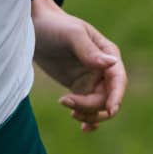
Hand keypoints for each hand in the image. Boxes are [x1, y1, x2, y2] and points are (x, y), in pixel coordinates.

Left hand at [32, 0, 125, 132]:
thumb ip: (89, 51)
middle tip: (67, 102)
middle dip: (92, 106)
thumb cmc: (54, 26)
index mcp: (108, 54)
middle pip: (108, 97)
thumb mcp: (71, 35)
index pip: (118, 79)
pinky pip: (89, 108)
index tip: (109, 110)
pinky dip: (88, 119)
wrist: (34, 27)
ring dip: (87, 113)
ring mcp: (92, 79)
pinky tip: (82, 128)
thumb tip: (111, 64)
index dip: (116, 96)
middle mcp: (103, 69)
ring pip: (98, 106)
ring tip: (66, 106)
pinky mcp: (79, 87)